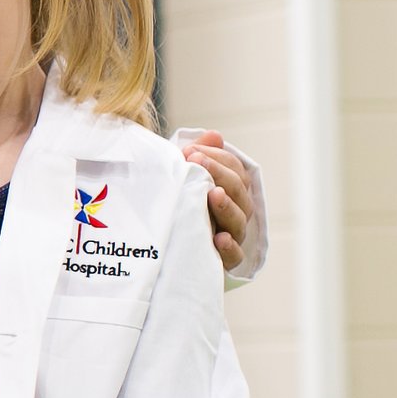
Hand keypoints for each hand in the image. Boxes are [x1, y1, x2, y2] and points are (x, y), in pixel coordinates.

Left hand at [183, 131, 254, 274]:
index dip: (219, 158)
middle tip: (196, 161)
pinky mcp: (219, 262)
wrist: (156, 251)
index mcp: (228, 193)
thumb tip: (215, 135)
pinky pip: (232, 257)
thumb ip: (198, 157)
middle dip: (220, 173)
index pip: (236, 171)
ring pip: (238, 221)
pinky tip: (219, 238)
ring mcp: (229, 237)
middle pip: (239, 192)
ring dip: (226, 205)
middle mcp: (233, 214)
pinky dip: (229, 247)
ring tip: (213, 193)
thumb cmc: (172, 208)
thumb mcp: (179, 181)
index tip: (191, 150)